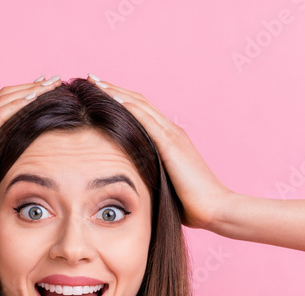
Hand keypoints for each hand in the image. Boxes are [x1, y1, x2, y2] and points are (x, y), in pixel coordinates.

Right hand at [0, 75, 61, 218]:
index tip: (42, 91)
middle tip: (53, 80)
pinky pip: (0, 115)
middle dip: (31, 87)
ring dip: (31, 89)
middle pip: (6, 96)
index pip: (0, 106)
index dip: (22, 96)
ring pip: (6, 100)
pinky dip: (19, 103)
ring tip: (52, 82)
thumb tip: (6, 178)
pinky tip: (35, 97)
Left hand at [85, 74, 232, 231]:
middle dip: (113, 89)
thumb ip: (149, 176)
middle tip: (90, 78)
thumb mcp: (163, 185)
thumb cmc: (191, 204)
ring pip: (140, 105)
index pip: (141, 112)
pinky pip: (147, 120)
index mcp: (170, 139)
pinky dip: (129, 107)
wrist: (215, 208)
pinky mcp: (171, 145)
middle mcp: (172, 131)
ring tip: (94, 82)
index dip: (120, 99)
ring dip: (116, 92)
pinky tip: (113, 99)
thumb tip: (128, 183)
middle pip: (138, 102)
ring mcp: (173, 136)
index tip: (98, 92)